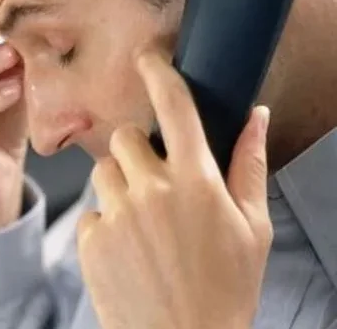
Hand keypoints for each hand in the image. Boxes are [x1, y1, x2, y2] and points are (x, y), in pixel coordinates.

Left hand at [77, 51, 272, 328]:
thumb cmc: (225, 288)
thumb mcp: (253, 227)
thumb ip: (249, 164)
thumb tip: (256, 116)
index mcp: (196, 181)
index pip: (174, 108)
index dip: (159, 73)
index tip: (148, 58)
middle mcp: (153, 190)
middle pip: (125, 137)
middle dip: (138, 152)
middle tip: (154, 182)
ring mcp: (118, 214)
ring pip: (103, 171)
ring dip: (119, 186)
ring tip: (141, 222)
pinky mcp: (91, 239)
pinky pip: (90, 211)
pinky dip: (104, 223)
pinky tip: (127, 249)